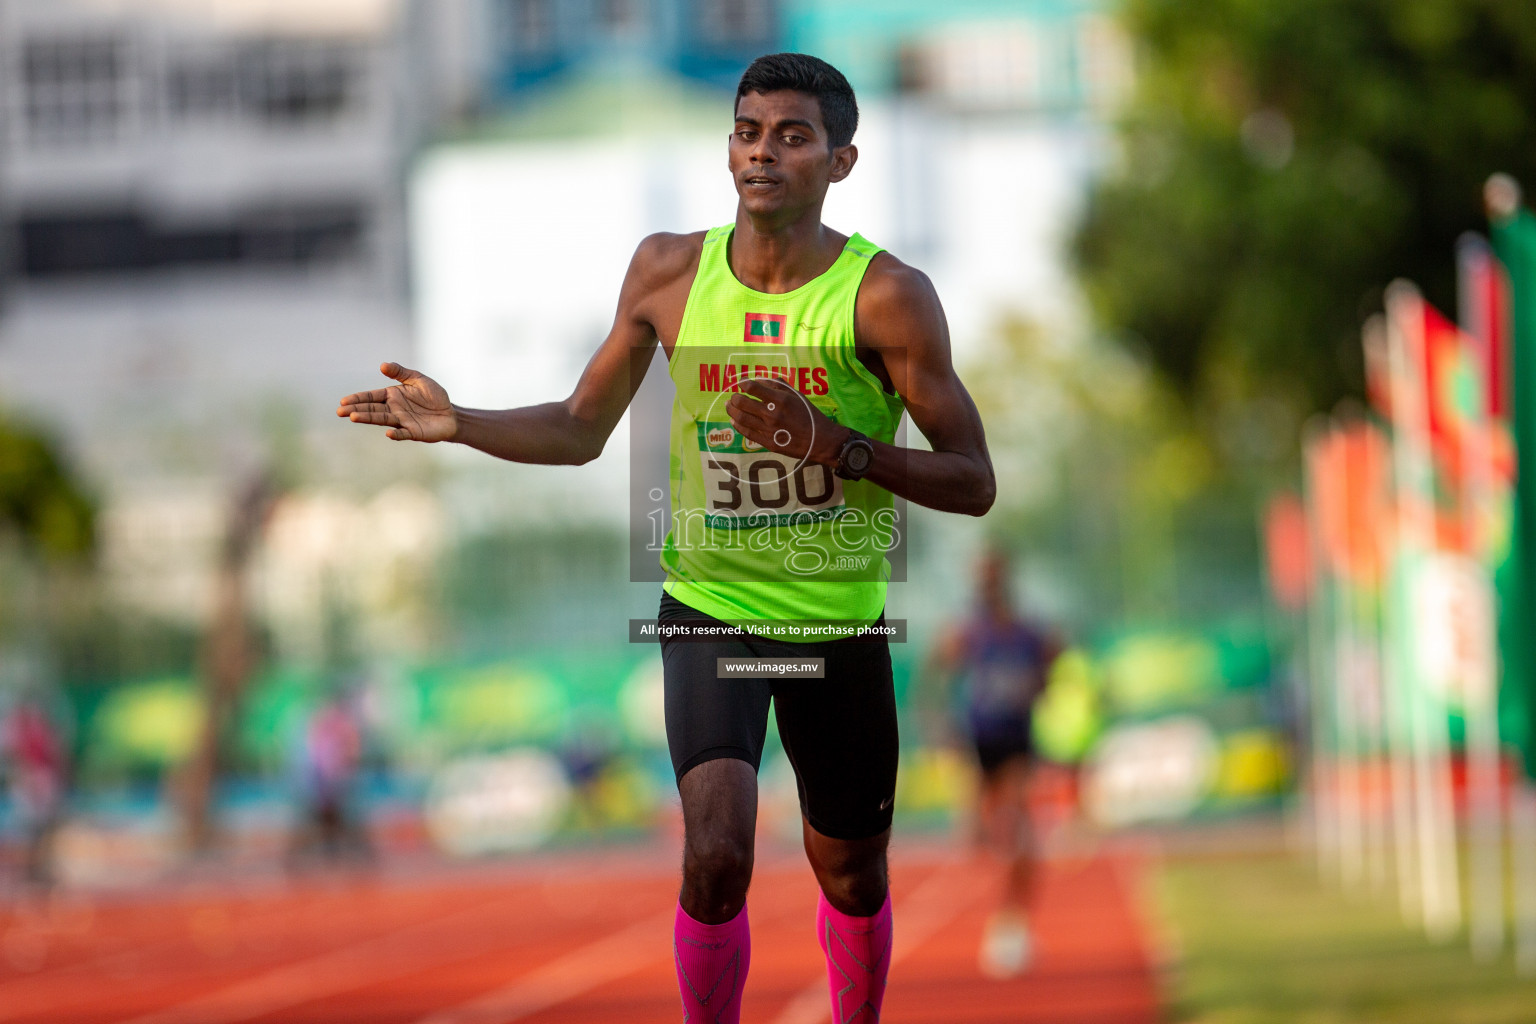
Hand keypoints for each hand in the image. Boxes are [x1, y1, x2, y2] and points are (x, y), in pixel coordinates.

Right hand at [336, 362, 456, 441]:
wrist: (451, 414)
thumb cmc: (434, 396)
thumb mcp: (418, 379)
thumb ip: (401, 372)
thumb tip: (382, 365)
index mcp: (393, 395)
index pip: (371, 396)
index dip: (358, 398)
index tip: (343, 401)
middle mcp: (394, 409)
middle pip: (372, 409)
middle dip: (356, 409)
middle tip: (340, 411)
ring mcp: (402, 422)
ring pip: (382, 419)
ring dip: (368, 418)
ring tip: (354, 417)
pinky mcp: (413, 432)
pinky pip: (403, 434)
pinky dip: (396, 434)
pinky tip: (388, 433)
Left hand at [725, 377, 848, 466]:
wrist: (820, 440)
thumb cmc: (810, 415)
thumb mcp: (797, 395)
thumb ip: (778, 386)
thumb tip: (760, 379)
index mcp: (780, 400)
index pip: (753, 388)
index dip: (743, 384)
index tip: (741, 383)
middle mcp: (772, 414)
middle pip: (743, 403)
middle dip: (734, 398)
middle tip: (733, 396)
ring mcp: (769, 430)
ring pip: (741, 418)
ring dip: (732, 411)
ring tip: (730, 406)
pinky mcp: (768, 443)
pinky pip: (747, 433)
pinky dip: (738, 426)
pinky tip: (734, 421)